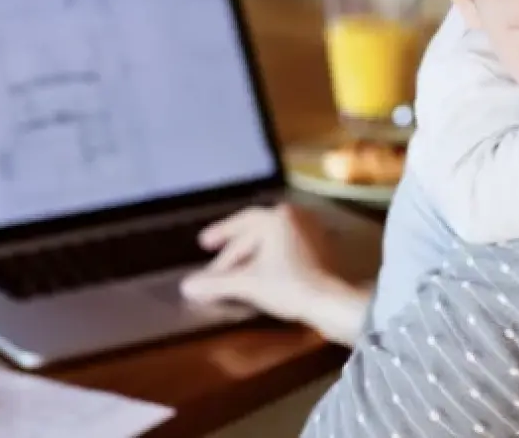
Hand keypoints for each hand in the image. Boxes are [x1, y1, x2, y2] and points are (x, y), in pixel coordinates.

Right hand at [180, 204, 369, 344]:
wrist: (333, 302)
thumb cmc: (289, 285)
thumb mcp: (248, 283)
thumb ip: (216, 283)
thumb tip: (185, 287)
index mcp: (278, 217)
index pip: (242, 223)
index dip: (220, 233)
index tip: (204, 244)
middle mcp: (296, 217)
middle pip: (256, 232)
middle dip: (234, 251)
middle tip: (215, 263)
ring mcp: (312, 232)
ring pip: (273, 241)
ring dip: (252, 255)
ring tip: (236, 270)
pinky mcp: (323, 249)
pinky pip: (288, 249)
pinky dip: (271, 259)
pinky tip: (262, 274)